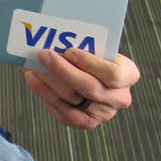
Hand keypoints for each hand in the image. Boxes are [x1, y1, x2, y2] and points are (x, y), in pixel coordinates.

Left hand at [23, 48, 138, 129]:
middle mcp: (120, 97)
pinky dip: (45, 95)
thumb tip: (51, 38)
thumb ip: (80, 43)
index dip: (90, 63)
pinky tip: (33, 79)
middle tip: (43, 55)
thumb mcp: (93, 45)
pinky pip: (64, 113)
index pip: (114, 74)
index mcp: (128, 74)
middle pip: (91, 88)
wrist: (87, 71)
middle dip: (63, 71)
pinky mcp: (85, 122)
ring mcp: (104, 112)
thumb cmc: (90, 53)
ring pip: (74, 100)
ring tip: (33, 67)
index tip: (69, 51)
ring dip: (49, 82)